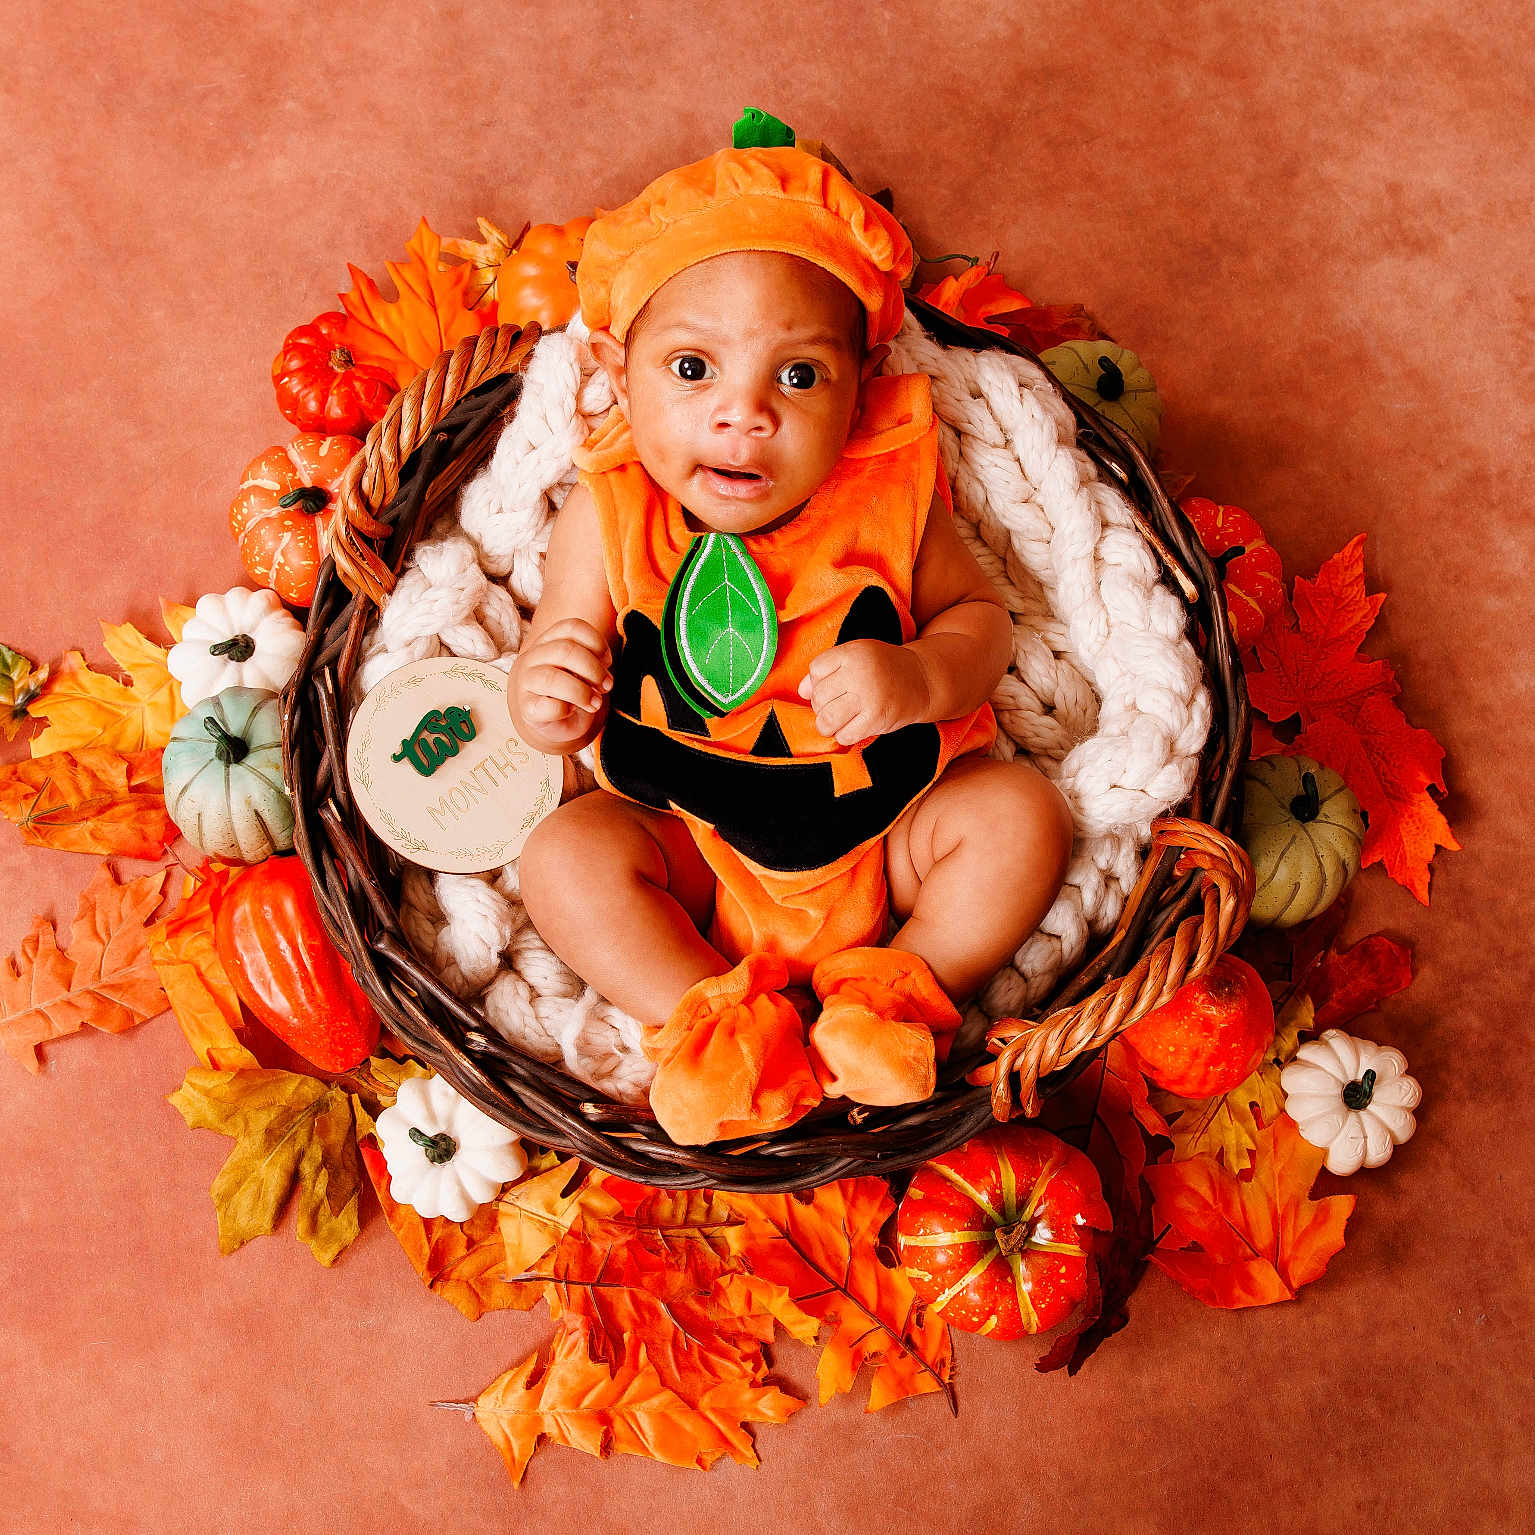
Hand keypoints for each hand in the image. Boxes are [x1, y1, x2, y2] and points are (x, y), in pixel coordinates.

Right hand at [512, 618, 612, 741]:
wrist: (553, 723)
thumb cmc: (571, 691)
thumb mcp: (582, 670)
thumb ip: (592, 662)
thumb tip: (603, 672)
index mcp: (549, 641)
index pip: (572, 627)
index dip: (597, 643)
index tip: (607, 662)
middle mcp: (533, 657)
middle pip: (565, 650)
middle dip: (593, 669)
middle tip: (606, 686)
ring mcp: (526, 682)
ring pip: (552, 678)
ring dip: (582, 692)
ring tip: (595, 703)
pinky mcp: (526, 708)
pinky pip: (547, 706)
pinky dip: (565, 709)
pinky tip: (570, 711)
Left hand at [795, 639, 929, 744]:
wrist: (923, 680)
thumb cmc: (883, 669)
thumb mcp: (857, 658)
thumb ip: (827, 670)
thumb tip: (801, 691)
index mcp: (853, 652)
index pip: (816, 670)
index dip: (819, 681)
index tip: (834, 685)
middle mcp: (860, 673)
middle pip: (818, 697)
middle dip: (822, 706)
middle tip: (838, 705)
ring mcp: (869, 697)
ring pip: (826, 719)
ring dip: (827, 724)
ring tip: (838, 720)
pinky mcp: (877, 719)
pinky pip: (844, 735)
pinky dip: (844, 735)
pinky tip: (853, 727)